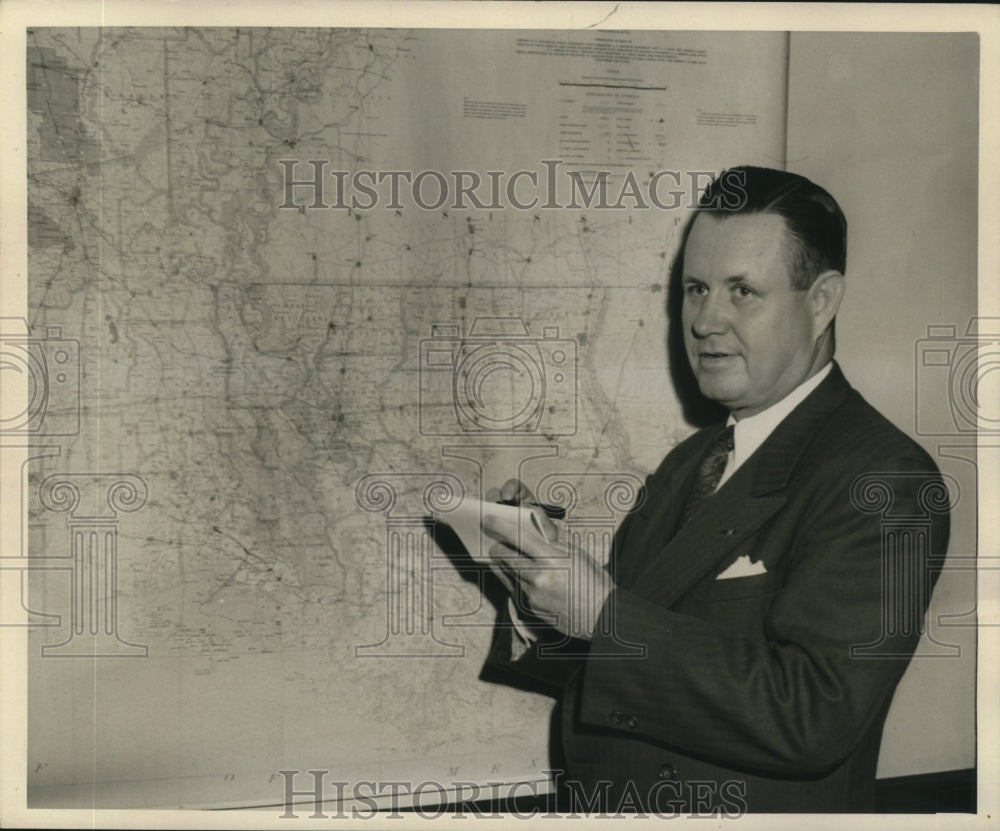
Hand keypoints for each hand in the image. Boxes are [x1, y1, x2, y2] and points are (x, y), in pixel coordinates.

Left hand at [481, 483, 614, 640]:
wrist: (601, 617)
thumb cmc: (593, 582)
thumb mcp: (576, 553)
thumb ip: (552, 537)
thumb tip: (536, 519)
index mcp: (552, 559)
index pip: (518, 537)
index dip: (500, 526)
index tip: (489, 519)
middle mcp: (538, 576)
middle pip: (504, 556)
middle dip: (497, 545)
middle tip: (496, 540)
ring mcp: (531, 594)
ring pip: (505, 572)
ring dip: (503, 562)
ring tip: (504, 554)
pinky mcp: (529, 608)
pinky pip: (513, 588)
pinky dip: (513, 579)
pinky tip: (518, 574)